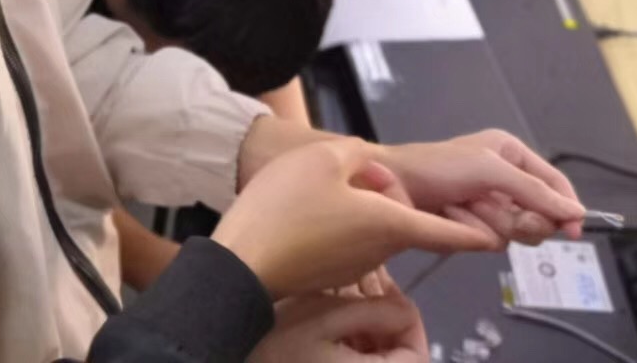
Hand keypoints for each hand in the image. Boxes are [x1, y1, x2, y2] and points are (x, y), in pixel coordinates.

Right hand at [214, 138, 501, 299]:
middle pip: (405, 216)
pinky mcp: (332, 268)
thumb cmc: (284, 212)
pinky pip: (351, 239)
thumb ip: (359, 154)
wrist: (242, 261)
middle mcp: (381, 249)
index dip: (479, 230)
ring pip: (376, 226)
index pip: (453, 232)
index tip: (501, 232)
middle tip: (352, 173)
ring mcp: (356, 262)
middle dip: (392, 192)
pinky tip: (309, 206)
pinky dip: (343, 220)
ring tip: (321, 188)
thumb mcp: (325, 159)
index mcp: (391, 223)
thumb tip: (371, 165)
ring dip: (364, 204)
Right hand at [250, 281, 428, 361]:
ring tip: (344, 290)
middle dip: (382, 318)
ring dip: (363, 326)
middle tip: (363, 281)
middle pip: (393, 356)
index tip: (386, 288)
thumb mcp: (327, 315)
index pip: (416, 357)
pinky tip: (328, 312)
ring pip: (369, 356)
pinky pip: (347, 360)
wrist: (220, 355)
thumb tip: (405, 311)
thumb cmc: (276, 344)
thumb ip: (377, 312)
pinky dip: (346, 340)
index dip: (408, 320)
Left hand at [377, 129, 585, 245]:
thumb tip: (576, 212)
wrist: (389, 185)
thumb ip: (534, 192)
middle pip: (540, 215)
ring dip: (489, 222)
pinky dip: (472, 230)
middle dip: (519, 217)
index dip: (565, 207)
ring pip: (516, 233)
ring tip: (463, 205)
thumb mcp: (489, 170)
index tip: (572, 231)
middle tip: (491, 206)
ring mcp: (488, 207)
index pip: (554, 184)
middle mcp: (504, 180)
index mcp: (511, 155)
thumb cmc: (436, 166)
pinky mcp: (473, 228)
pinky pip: (491, 241)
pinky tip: (452, 216)